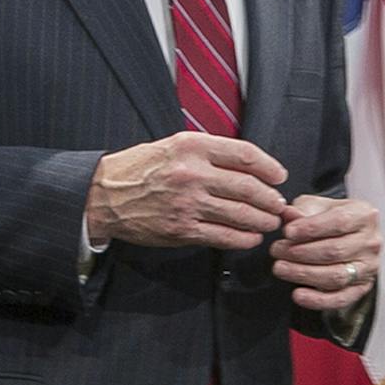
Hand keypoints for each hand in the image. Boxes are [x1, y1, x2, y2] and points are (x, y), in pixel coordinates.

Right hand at [86, 133, 287, 250]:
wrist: (105, 195)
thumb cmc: (141, 168)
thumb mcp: (174, 145)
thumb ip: (209, 152)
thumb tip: (248, 165)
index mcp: (192, 147)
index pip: (244, 154)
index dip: (269, 166)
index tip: (279, 176)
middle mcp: (192, 174)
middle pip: (248, 187)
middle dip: (271, 199)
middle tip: (279, 204)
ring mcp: (188, 204)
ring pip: (241, 214)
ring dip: (262, 221)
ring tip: (269, 222)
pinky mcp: (182, 229)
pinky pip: (224, 236)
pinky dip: (243, 239)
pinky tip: (251, 238)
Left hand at [271, 193, 378, 311]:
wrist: (347, 235)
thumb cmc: (330, 218)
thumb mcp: (316, 206)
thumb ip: (302, 210)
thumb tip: (288, 215)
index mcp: (364, 215)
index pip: (339, 221)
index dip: (311, 228)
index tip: (287, 232)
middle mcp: (370, 242)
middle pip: (335, 251)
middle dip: (301, 252)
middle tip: (276, 250)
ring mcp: (369, 267)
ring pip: (336, 276)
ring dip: (304, 274)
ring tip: (280, 268)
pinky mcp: (362, 287)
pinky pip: (341, 298)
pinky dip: (318, 300)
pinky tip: (298, 294)